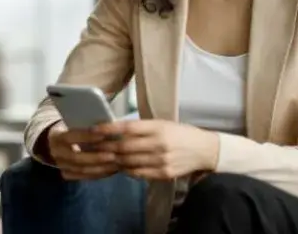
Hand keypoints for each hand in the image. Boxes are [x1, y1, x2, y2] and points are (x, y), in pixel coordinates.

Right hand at [46, 122, 119, 180]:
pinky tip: (112, 170)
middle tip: (113, 155)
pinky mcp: (67, 174)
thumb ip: (85, 125)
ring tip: (116, 164)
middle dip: (96, 157)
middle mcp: (57, 153)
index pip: (71, 137)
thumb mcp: (74, 122)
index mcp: (56, 137)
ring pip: (82, 170)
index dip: (87, 136)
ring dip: (101, 168)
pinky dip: (99, 174)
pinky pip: (84, 177)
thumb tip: (108, 126)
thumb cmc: (71, 127)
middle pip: (77, 158)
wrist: (55, 141)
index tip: (103, 135)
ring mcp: (61, 165)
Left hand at [94, 119, 218, 179]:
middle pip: (124, 147)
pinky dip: (127, 170)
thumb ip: (142, 128)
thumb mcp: (162, 124)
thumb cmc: (180, 133)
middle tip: (93, 147)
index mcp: (158, 127)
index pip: (128, 127)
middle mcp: (158, 143)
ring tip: (103, 158)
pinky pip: (138, 173)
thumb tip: (115, 129)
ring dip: (114, 160)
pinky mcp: (163, 174)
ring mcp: (161, 160)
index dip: (108, 129)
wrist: (204, 150)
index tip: (94, 130)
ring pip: (129, 162)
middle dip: (106, 147)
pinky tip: (121, 166)